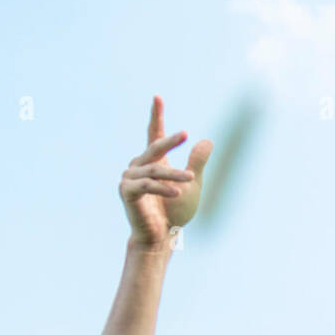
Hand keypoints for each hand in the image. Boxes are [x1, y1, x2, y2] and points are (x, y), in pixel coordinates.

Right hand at [120, 96, 213, 247]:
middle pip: (154, 147)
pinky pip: (147, 185)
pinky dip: (163, 188)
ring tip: (190, 180)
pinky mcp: (127, 192)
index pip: (154, 134)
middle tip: (185, 134)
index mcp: (153, 162)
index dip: (156, 116)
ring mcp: (130, 178)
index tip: (157, 96)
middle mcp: (139, 166)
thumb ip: (197, 163)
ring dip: (174, 175)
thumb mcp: (192, 184)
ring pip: (155, 169)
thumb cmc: (175, 213)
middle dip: (170, 141)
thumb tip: (207, 141)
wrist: (161, 238)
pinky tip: (177, 192)